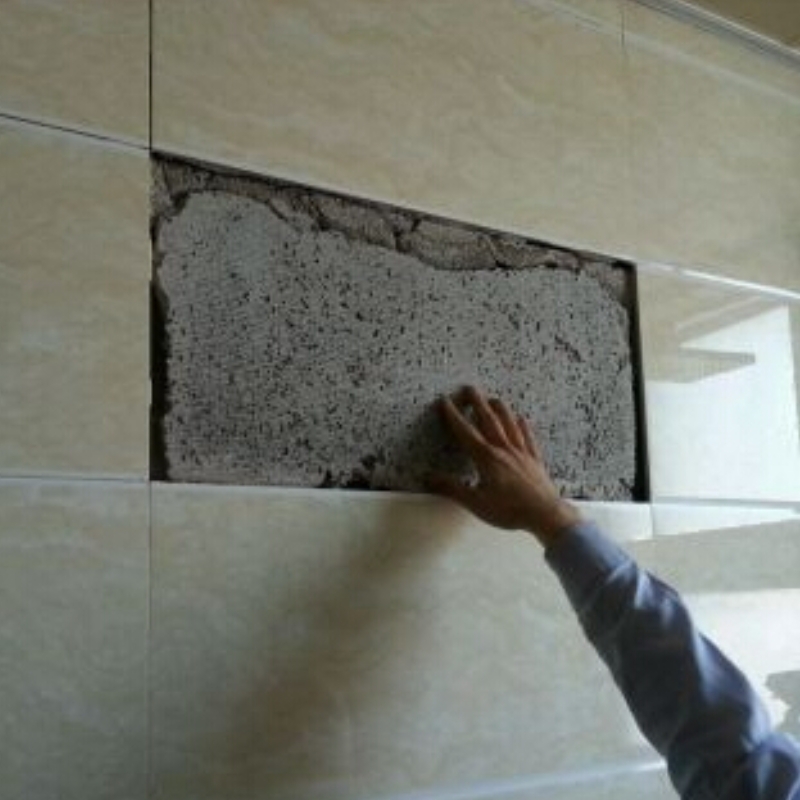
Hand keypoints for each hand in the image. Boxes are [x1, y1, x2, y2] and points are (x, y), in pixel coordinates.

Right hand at [427, 386, 580, 547]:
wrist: (545, 513)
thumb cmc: (509, 510)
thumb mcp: (475, 502)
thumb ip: (451, 488)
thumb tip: (429, 477)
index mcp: (486, 458)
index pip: (465, 432)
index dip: (453, 416)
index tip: (445, 402)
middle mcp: (503, 449)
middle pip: (488, 420)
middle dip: (477, 403)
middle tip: (469, 388)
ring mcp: (521, 452)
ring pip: (509, 424)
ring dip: (500, 409)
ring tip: (493, 398)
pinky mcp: (534, 459)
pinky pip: (527, 437)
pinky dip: (523, 426)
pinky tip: (521, 419)